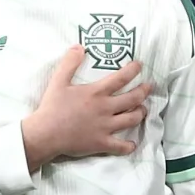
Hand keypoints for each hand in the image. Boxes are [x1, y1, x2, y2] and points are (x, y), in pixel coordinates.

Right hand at [18, 44, 149, 171]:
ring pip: (131, 120)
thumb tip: (79, 47)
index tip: (139, 65)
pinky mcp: (102, 143)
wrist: (46, 134)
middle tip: (149, 87)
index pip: (121, 78)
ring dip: (140, 113)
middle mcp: (105, 109)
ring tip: (143, 109)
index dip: (133, 70)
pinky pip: (121, 147)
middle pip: (132, 99)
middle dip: (144, 91)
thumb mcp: (58, 81)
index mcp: (96, 93)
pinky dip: (129, 146)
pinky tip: (132, 144)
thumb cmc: (52, 107)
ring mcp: (106, 127)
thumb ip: (69, 63)